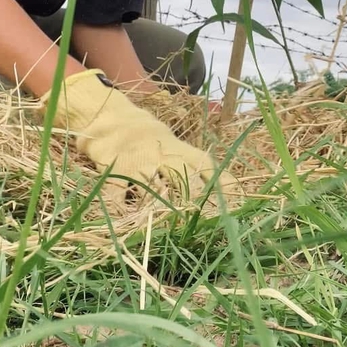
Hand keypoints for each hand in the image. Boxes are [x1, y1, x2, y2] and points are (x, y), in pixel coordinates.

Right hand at [42, 69, 239, 206]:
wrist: (109, 115)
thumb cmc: (146, 136)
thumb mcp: (172, 144)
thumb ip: (190, 163)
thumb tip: (221, 189)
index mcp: (178, 149)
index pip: (205, 165)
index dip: (222, 183)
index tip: (237, 203)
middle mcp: (162, 155)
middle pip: (183, 176)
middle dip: (195, 199)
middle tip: (205, 223)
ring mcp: (138, 161)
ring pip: (151, 186)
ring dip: (160, 206)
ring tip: (169, 231)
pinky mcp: (114, 167)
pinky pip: (117, 192)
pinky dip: (120, 209)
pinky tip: (124, 225)